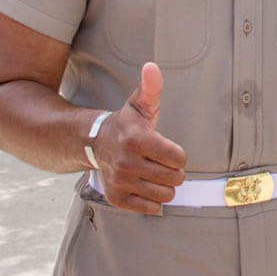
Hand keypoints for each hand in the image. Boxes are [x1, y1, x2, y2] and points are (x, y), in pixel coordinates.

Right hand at [92, 61, 186, 213]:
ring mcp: (121, 182)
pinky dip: (152, 199)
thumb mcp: (140, 104)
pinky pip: (151, 208)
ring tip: (152, 172)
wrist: (97, 144)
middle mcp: (127, 163)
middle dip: (172, 170)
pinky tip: (144, 185)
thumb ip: (151, 87)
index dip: (177, 154)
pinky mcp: (117, 199)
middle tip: (159, 161)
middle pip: (174, 178)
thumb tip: (152, 67)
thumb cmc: (127, 124)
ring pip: (165, 195)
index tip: (166, 148)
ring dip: (164, 185)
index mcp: (137, 140)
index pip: (179, 158)